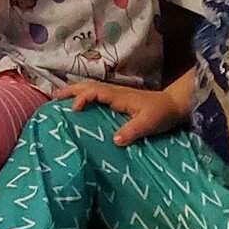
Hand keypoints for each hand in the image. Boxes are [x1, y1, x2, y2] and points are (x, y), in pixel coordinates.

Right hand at [63, 80, 187, 145]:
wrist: (175, 105)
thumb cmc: (162, 113)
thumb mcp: (148, 123)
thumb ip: (132, 131)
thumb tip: (114, 141)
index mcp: (118, 96)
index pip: (94, 92)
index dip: (81, 98)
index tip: (73, 110)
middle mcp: (115, 93)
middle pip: (88, 87)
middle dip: (70, 91)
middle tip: (53, 98)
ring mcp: (116, 96)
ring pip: (91, 89)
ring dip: (75, 92)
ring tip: (60, 99)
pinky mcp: (119, 101)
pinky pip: (96, 96)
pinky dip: (84, 97)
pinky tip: (80, 106)